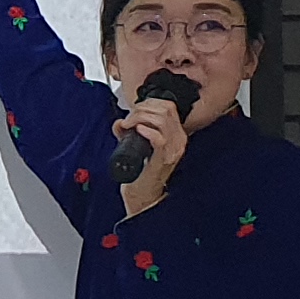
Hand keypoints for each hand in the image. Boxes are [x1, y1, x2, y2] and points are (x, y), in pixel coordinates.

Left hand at [112, 95, 187, 217]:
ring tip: (129, 126)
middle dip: (142, 109)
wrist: (143, 196)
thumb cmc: (141, 173)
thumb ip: (131, 131)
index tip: (134, 110)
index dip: (149, 102)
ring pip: (162, 120)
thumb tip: (120, 121)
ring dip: (140, 118)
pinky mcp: (165, 159)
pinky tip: (137, 131)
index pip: (169, 106)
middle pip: (165, 109)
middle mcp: (179, 140)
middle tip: (129, 119)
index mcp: (176, 134)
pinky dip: (146, 131)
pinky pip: (159, 138)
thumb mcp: (138, 145)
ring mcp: (174, 150)